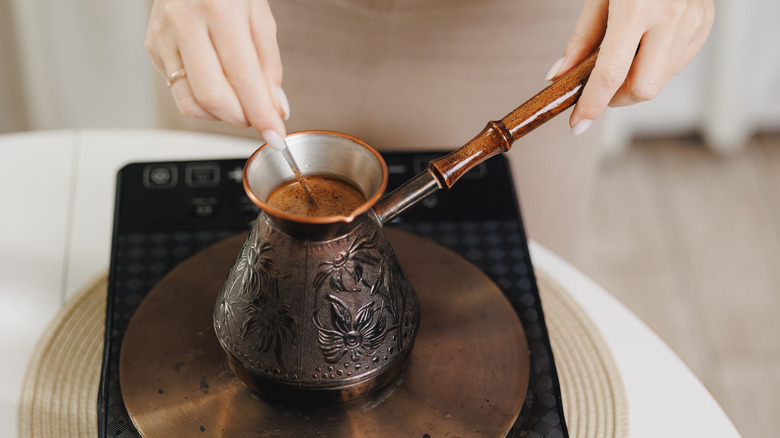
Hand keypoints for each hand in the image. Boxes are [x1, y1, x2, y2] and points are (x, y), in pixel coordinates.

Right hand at [145, 0, 287, 137]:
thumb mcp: (260, 14)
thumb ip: (269, 64)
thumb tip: (275, 106)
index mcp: (218, 9)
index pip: (242, 77)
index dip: (261, 114)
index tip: (275, 136)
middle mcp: (185, 22)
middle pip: (213, 97)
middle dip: (242, 119)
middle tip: (259, 119)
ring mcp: (163, 36)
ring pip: (191, 103)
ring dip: (222, 116)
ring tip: (240, 105)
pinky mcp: (152, 47)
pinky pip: (178, 93)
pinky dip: (203, 103)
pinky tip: (217, 89)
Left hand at [546, 0, 713, 134]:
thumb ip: (580, 41)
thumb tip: (560, 77)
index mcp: (637, 9)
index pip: (610, 74)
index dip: (592, 105)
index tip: (577, 125)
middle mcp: (670, 17)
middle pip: (642, 90)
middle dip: (616, 99)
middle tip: (600, 90)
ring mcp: (693, 22)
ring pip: (661, 81)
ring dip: (635, 82)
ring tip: (624, 56)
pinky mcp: (705, 25)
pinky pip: (676, 65)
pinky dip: (655, 66)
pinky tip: (647, 45)